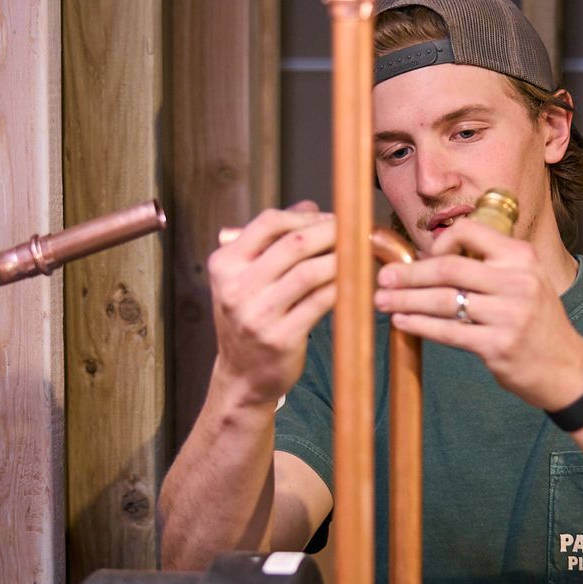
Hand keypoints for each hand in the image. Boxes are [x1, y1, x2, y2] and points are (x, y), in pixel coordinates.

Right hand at [205, 202, 336, 407]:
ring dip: (341, 259)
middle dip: (331, 232)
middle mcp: (236, 288)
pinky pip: (321, 302)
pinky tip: (354, 282)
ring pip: (310, 272)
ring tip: (359, 254)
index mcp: (224, 264)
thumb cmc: (250, 318)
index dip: (305, 216)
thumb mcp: (247, 277)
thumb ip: (274, 241)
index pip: (268, 223)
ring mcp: (257, 315)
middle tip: (354, 231)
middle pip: (294, 243)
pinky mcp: (281, 338)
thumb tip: (312, 207)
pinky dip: (342, 287)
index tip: (329, 218)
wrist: (242, 376)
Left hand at [373, 219, 582, 410]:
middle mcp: (518, 281)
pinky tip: (402, 322)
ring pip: (443, 301)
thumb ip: (488, 266)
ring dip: (405, 300)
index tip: (420, 257)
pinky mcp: (498, 346)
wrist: (566, 368)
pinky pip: (448, 332)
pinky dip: (419, 325)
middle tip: (382, 278)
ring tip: (382, 301)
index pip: (470, 232)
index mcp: (522, 257)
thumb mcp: (525, 281)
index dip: (437, 242)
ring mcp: (509, 314)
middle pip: (448, 268)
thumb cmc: (536, 323)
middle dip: (408, 274)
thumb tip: (430, 257)